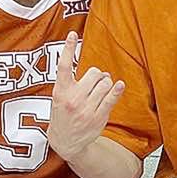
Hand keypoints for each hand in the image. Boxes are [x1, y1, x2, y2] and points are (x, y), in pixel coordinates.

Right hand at [48, 30, 124, 160]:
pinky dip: (117, 89)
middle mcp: (73, 99)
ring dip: (106, 83)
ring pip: (105, 84)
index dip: (67, 48)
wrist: (65, 143)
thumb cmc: (63, 115)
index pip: (63, 66)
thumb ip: (70, 83)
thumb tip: (100, 73)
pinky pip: (111, 98)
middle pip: (94, 73)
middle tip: (95, 82)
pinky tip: (119, 85)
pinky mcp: (98, 116)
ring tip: (101, 90)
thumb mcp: (58, 98)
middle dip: (98, 75)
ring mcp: (86, 109)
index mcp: (60, 91)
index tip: (72, 34)